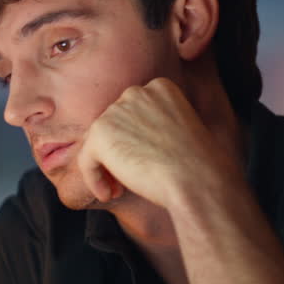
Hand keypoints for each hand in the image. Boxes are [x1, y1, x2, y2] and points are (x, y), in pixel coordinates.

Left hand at [74, 78, 241, 209]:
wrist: (198, 180)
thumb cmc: (197, 166)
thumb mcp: (181, 133)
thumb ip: (153, 127)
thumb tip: (126, 141)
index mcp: (160, 88)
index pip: (132, 114)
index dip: (132, 141)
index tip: (144, 162)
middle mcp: (136, 92)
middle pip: (112, 126)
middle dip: (117, 153)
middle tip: (127, 180)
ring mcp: (116, 110)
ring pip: (97, 143)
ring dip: (105, 168)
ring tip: (119, 189)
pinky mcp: (100, 132)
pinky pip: (86, 159)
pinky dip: (93, 179)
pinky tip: (109, 195)